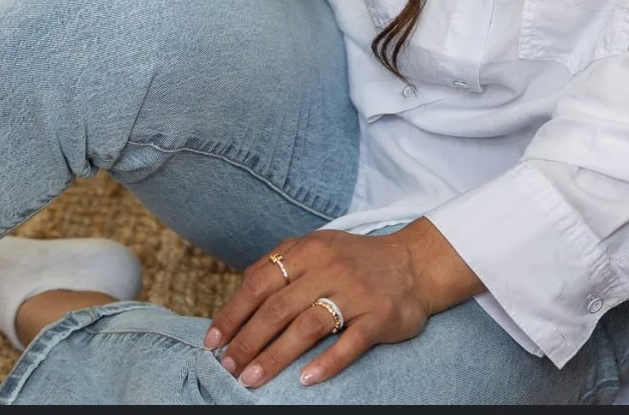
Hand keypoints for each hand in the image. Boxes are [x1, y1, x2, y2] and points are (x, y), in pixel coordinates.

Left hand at [203, 218, 482, 389]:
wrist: (415, 263)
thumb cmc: (356, 261)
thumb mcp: (318, 248)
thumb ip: (283, 264)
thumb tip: (241, 295)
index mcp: (308, 250)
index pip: (259, 281)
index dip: (233, 313)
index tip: (213, 341)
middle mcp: (329, 267)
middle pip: (278, 307)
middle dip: (247, 341)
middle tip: (228, 367)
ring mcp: (355, 291)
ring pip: (307, 326)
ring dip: (275, 356)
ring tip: (252, 379)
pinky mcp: (380, 316)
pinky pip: (350, 342)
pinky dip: (327, 362)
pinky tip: (305, 380)